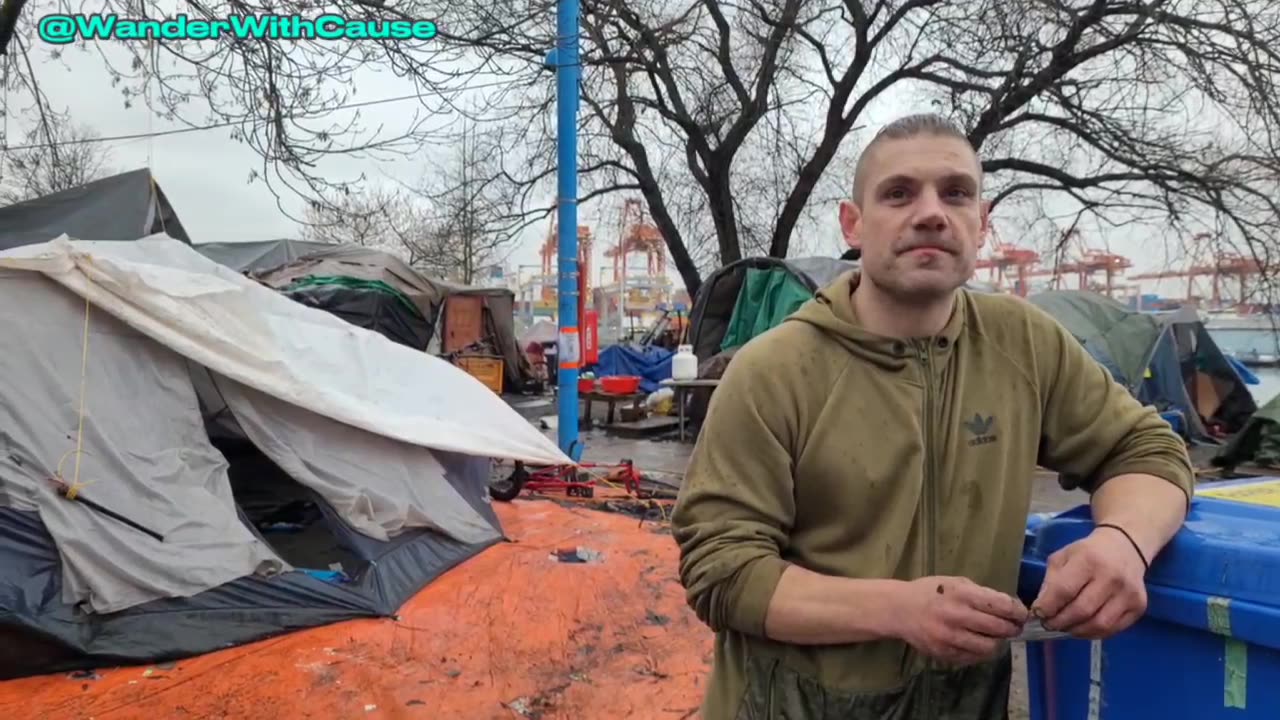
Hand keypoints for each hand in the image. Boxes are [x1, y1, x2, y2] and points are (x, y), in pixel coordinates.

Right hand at [893, 576, 1027, 665]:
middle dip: (1012, 628)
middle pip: (999, 628)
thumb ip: (982, 594)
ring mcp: (950, 637)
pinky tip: (978, 643)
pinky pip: (974, 657)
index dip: (1018, 612)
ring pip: (989, 647)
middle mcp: (957, 616)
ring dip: (998, 642)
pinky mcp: (945, 653)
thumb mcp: (956, 582)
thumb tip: (1010, 608)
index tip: (1022, 614)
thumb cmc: (931, 592)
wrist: (899, 609)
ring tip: (996, 636)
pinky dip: (981, 651)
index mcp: (962, 594)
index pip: (1003, 606)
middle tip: (1014, 627)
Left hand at [1031, 526, 1146, 638]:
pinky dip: (1093, 633)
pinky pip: (1113, 629)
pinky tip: (1082, 628)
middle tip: (1049, 624)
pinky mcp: (1139, 606)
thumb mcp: (1063, 557)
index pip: (1064, 590)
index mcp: (1089, 559)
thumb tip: (1041, 610)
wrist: (1126, 547)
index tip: (1037, 613)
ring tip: (1064, 627)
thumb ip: (1051, 581)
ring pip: (1098, 624)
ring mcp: (1128, 593)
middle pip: (1081, 610)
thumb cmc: (1088, 552)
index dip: (1048, 606)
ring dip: (1076, 631)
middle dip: (1060, 622)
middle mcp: (1112, 577)